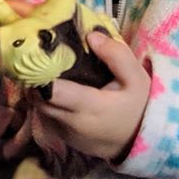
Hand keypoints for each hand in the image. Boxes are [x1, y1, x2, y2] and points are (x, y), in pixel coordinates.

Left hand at [38, 30, 150, 161]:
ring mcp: (64, 134)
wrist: (142, 142)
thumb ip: (116, 56)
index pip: (49, 90)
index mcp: (89, 106)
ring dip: (40, 92)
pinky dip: (47, 104)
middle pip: (37, 97)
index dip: (40, 72)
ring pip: (38, 108)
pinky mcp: (63, 139)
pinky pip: (45, 117)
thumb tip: (90, 36)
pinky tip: (60, 93)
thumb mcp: (137, 80)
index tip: (41, 55)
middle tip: (44, 61)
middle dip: (37, 79)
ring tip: (52, 75)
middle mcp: (71, 123)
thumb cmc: (139, 108)